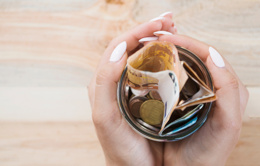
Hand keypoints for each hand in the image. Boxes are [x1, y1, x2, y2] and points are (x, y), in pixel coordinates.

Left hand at [88, 13, 174, 165]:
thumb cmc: (119, 147)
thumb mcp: (105, 116)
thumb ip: (105, 82)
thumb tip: (118, 49)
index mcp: (103, 81)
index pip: (119, 47)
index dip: (138, 31)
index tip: (160, 23)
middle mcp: (113, 80)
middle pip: (129, 46)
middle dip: (149, 30)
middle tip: (170, 20)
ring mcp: (127, 86)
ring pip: (140, 55)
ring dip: (155, 39)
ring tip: (173, 29)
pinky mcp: (140, 94)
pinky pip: (148, 68)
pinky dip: (160, 55)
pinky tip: (172, 51)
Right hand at [157, 35, 248, 165]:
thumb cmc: (210, 152)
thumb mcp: (228, 123)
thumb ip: (229, 91)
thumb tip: (215, 57)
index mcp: (226, 87)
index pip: (208, 55)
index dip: (188, 43)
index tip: (167, 39)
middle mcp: (212, 87)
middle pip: (195, 56)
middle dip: (176, 45)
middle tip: (156, 40)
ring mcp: (195, 93)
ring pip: (183, 65)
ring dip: (169, 55)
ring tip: (152, 50)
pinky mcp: (182, 100)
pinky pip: (174, 78)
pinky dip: (163, 69)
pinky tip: (152, 69)